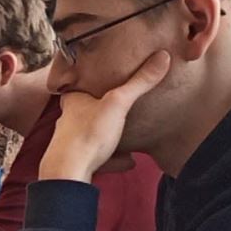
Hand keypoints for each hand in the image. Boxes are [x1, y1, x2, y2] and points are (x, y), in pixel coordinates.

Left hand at [39, 51, 170, 181]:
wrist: (69, 173)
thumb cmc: (88, 134)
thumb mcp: (118, 103)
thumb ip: (139, 83)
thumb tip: (162, 57)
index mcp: (73, 102)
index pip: (76, 87)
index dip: (87, 82)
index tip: (100, 78)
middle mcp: (68, 121)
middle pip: (84, 111)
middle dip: (98, 110)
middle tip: (117, 106)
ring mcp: (70, 143)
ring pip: (89, 135)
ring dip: (106, 135)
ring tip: (125, 134)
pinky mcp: (76, 163)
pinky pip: (96, 158)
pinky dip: (111, 159)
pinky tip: (128, 162)